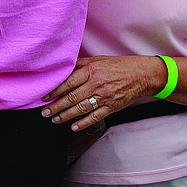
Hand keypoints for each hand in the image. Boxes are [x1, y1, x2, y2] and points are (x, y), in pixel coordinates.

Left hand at [41, 55, 162, 131]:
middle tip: (44, 112)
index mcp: (92, 71)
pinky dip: (84, 123)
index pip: (68, 82)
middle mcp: (97, 84)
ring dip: (66, 116)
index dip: (54, 91)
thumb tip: (63, 69)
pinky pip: (96, 117)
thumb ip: (80, 64)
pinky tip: (73, 127)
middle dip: (56, 106)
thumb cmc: (119, 66)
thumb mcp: (98, 60)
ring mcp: (105, 97)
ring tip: (55, 119)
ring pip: (81, 109)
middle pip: (72, 98)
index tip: (44, 97)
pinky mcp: (112, 107)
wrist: (142, 75)